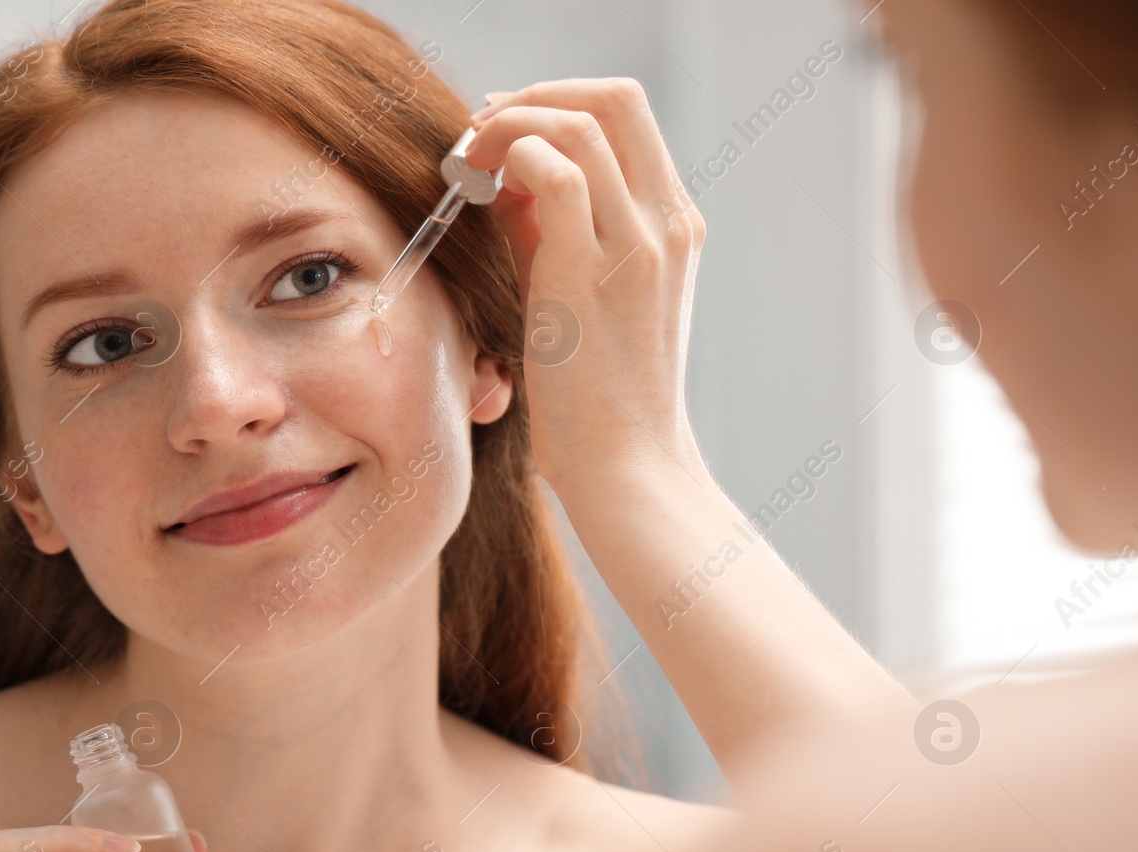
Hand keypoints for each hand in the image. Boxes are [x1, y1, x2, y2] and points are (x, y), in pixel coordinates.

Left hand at [464, 78, 707, 495]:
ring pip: (580, 122)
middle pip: (615, 97)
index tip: (501, 132)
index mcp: (672, 224)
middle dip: (535, 96)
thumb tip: (499, 186)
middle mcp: (667, 222)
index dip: (556, 103)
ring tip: (465, 163)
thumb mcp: (581, 299)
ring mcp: (638, 243)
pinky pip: (553, 171)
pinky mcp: (595, 271)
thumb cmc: (596, 401)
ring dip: (508, 126)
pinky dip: (508, 162)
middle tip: (478, 132)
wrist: (629, 469)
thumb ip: (551, 237)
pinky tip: (476, 194)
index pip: (625, 116)